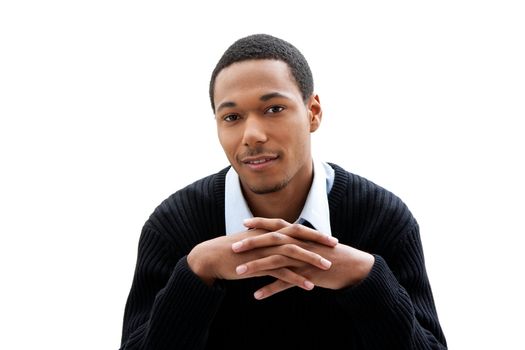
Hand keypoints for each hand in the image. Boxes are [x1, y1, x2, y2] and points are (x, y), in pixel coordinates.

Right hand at [187, 227, 334, 288]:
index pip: (295, 228)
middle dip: (318, 241)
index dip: (313, 233)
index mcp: (269, 230)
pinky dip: (296, 278)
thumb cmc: (233, 250)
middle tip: (335, 245)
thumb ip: (267, 239)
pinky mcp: (259, 265)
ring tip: (327, 267)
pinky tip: (309, 285)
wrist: (212, 257)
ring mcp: (264, 250)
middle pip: (298, 237)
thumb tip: (281, 241)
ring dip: (311, 260)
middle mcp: (268, 237)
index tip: (328, 237)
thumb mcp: (253, 240)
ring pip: (293, 253)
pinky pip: (281, 272)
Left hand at [236, 218, 374, 298]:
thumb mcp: (313, 244)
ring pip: (275, 262)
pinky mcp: (307, 276)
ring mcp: (303, 261)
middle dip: (251, 244)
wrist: (353, 267)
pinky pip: (286, 283)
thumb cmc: (332, 255)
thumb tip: (286, 238)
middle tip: (233, 247)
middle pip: (272, 242)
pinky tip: (256, 295)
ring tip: (238, 272)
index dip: (260, 223)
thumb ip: (299, 241)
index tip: (243, 223)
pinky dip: (270, 289)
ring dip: (255, 267)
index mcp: (300, 236)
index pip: (277, 226)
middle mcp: (300, 245)